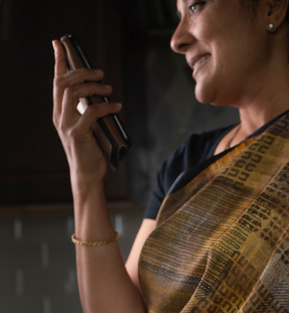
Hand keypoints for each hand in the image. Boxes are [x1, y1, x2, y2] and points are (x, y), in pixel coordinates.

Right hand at [52, 40, 121, 187]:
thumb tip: (101, 93)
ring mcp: (66, 125)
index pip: (56, 81)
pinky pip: (90, 112)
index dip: (58, 61)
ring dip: (93, 87)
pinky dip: (105, 106)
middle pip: (64, 83)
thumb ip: (87, 111)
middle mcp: (59, 116)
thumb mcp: (86, 127)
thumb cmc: (90, 151)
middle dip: (82, 72)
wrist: (87, 175)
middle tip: (100, 73)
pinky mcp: (77, 134)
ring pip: (73, 93)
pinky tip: (116, 107)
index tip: (59, 44)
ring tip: (108, 89)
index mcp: (59, 112)